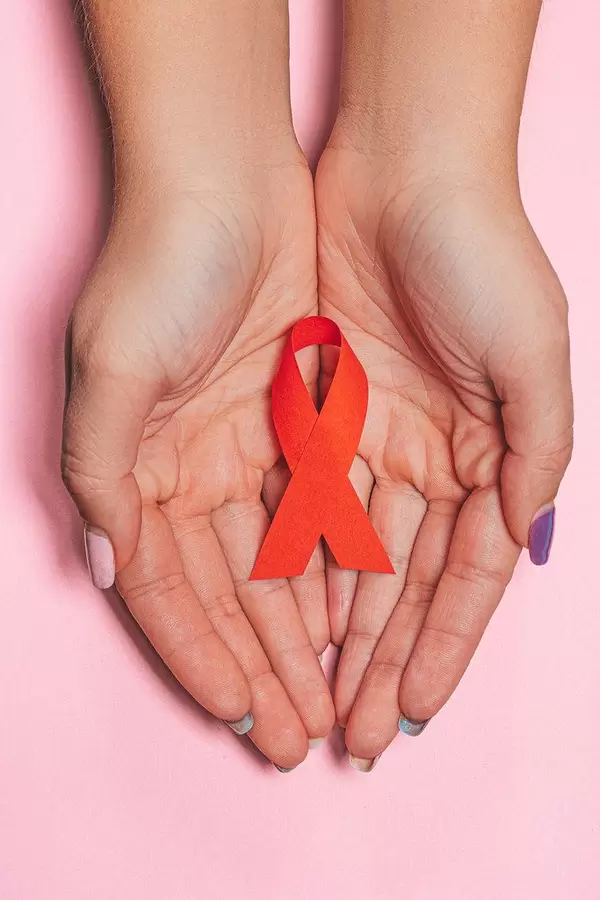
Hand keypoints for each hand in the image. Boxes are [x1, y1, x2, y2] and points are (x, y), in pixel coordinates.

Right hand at [63, 152, 333, 769]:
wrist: (228, 181)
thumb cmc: (161, 267)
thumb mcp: (113, 371)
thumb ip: (104, 474)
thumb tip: (105, 565)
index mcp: (140, 470)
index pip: (171, 590)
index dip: (200, 654)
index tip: (238, 713)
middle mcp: (191, 470)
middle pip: (232, 592)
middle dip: (264, 665)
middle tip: (299, 736)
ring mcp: (248, 449)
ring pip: (281, 563)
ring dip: (304, 632)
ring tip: (334, 697)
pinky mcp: (299, 422)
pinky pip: (320, 511)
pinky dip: (335, 566)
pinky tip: (353, 618)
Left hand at [316, 145, 572, 767]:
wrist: (405, 172)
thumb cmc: (481, 256)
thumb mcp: (535, 357)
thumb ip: (536, 455)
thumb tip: (522, 542)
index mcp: (489, 456)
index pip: (463, 579)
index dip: (442, 649)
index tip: (413, 713)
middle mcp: (432, 459)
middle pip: (402, 585)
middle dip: (381, 661)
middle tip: (356, 736)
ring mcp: (373, 440)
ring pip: (350, 558)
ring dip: (337, 629)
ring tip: (317, 695)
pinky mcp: (321, 413)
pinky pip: (304, 502)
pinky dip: (297, 561)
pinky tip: (285, 618)